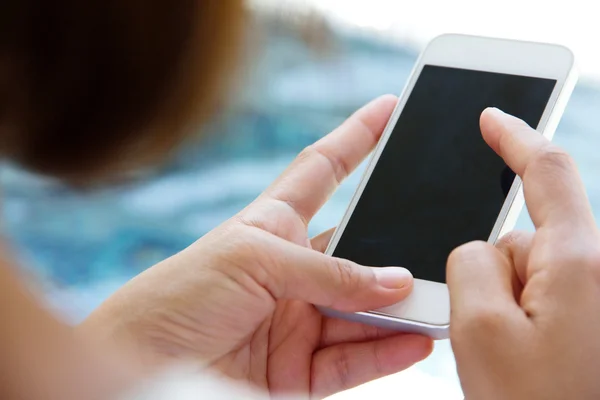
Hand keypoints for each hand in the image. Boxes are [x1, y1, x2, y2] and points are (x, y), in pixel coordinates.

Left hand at [81, 96, 432, 398]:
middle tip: (438, 241)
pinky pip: (355, 358)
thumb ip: (328, 273)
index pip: (323, 170)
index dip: (355, 137)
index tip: (388, 109)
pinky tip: (417, 340)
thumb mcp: (253, 261)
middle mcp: (292, 270)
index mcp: (273, 226)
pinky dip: (389, 350)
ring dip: (402, 308)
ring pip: (365, 311)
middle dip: (398, 249)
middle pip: (359, 252)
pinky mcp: (300, 367)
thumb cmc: (179, 296)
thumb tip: (395, 282)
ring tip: (441, 302)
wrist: (142, 366)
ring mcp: (299, 318)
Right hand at [448, 108, 599, 398]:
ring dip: (505, 307)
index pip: (547, 173)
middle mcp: (599, 274)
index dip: (516, 137)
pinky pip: (543, 301)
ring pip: (529, 277)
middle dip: (493, 272)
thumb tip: (483, 247)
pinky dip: (521, 321)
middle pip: (524, 240)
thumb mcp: (478, 332)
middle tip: (491, 336)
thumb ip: (469, 262)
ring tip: (513, 364)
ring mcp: (596, 301)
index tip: (494, 116)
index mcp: (579, 264)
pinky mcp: (590, 323)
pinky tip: (525, 365)